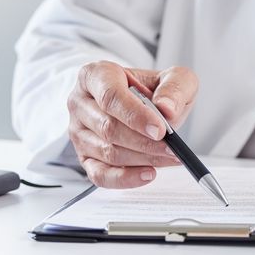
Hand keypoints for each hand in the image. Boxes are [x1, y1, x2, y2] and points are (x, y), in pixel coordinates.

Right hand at [68, 61, 198, 187]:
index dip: (135, 115)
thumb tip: (166, 110)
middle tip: (172, 148)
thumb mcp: (173, 78)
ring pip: (108, 152)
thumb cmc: (152, 90)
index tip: (161, 129)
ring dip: (142, 159)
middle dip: (144, 142)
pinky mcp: (84, 157)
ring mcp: (78, 132)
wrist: (141, 106)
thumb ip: (175, 87)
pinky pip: (100, 175)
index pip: (110, 96)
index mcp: (95, 75)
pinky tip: (148, 174)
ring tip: (169, 157)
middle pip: (109, 128)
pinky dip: (125, 179)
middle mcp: (80, 103)